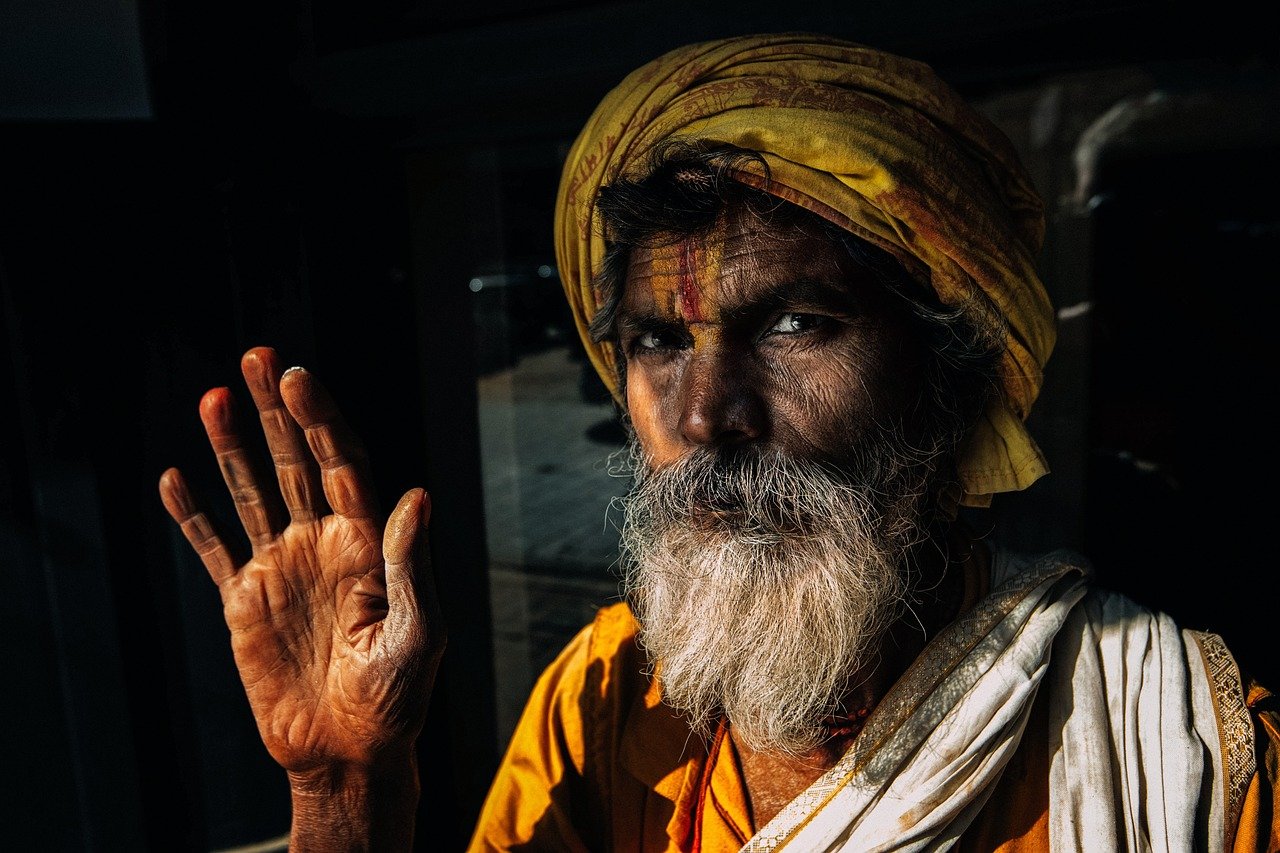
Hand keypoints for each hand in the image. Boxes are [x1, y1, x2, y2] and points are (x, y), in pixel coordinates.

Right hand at [158, 346, 443, 777]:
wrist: (349, 750)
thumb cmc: (398, 696)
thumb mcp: (419, 631)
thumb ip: (410, 564)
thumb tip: (417, 495)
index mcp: (366, 542)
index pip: (341, 463)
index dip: (320, 420)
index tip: (298, 378)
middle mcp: (324, 542)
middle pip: (295, 461)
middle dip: (278, 411)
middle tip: (258, 357)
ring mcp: (282, 566)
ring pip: (251, 492)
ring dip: (232, 447)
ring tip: (214, 396)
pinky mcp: (244, 600)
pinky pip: (213, 547)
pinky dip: (193, 516)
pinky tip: (175, 479)